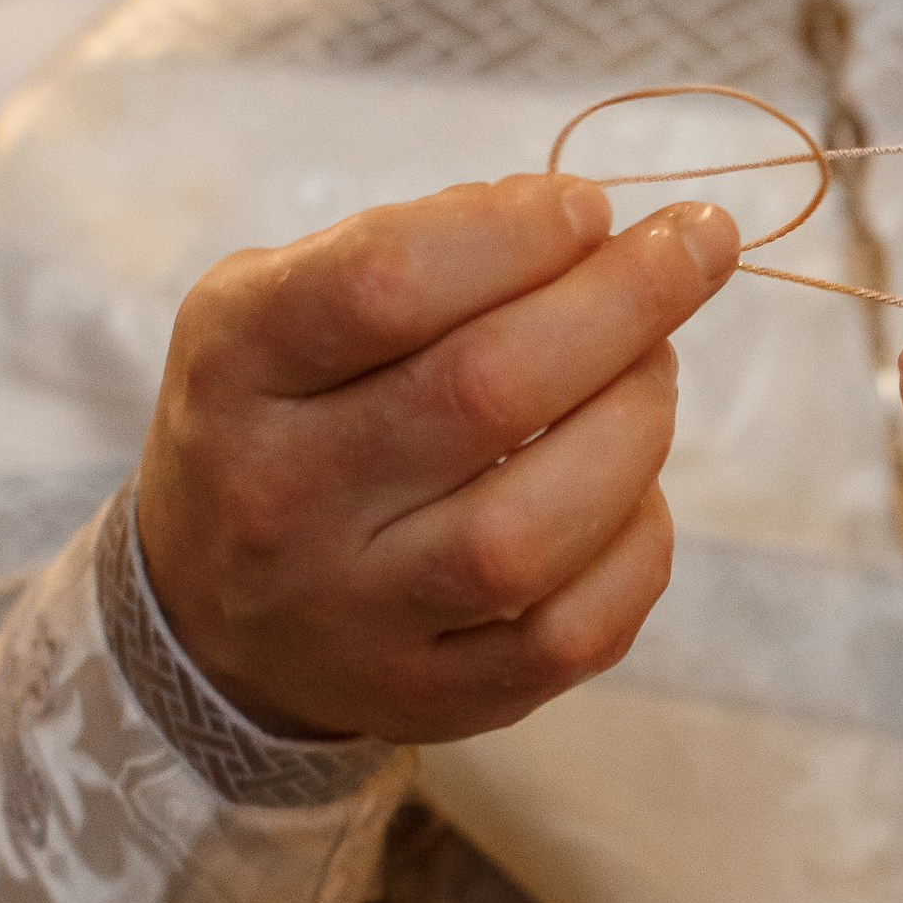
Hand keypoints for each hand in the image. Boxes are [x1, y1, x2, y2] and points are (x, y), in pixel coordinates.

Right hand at [136, 176, 737, 742]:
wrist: (207, 612)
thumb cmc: (287, 415)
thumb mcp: (281, 301)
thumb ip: (415, 247)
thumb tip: (585, 224)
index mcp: (238, 367)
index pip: (384, 284)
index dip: (517, 233)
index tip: (592, 206)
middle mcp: (282, 498)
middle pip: (483, 393)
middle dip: (624, 302)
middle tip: (695, 248)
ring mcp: (356, 615)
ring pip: (531, 530)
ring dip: (635, 424)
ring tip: (655, 368)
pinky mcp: (432, 696)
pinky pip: (572, 633)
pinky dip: (638, 545)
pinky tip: (637, 490)